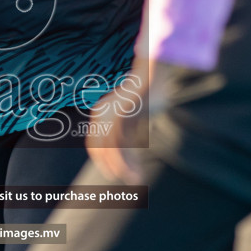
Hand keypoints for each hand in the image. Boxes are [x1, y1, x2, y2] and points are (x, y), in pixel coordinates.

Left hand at [87, 69, 148, 184]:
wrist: (155, 71)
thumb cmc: (151, 91)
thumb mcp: (139, 113)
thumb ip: (134, 128)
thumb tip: (138, 144)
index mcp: (101, 113)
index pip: (96, 142)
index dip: (102, 159)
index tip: (114, 173)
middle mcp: (101, 114)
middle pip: (99, 148)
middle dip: (110, 166)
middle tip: (125, 179)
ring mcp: (109, 114)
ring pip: (109, 149)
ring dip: (120, 167)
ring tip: (132, 179)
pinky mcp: (120, 114)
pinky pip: (117, 143)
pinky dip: (123, 160)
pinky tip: (131, 170)